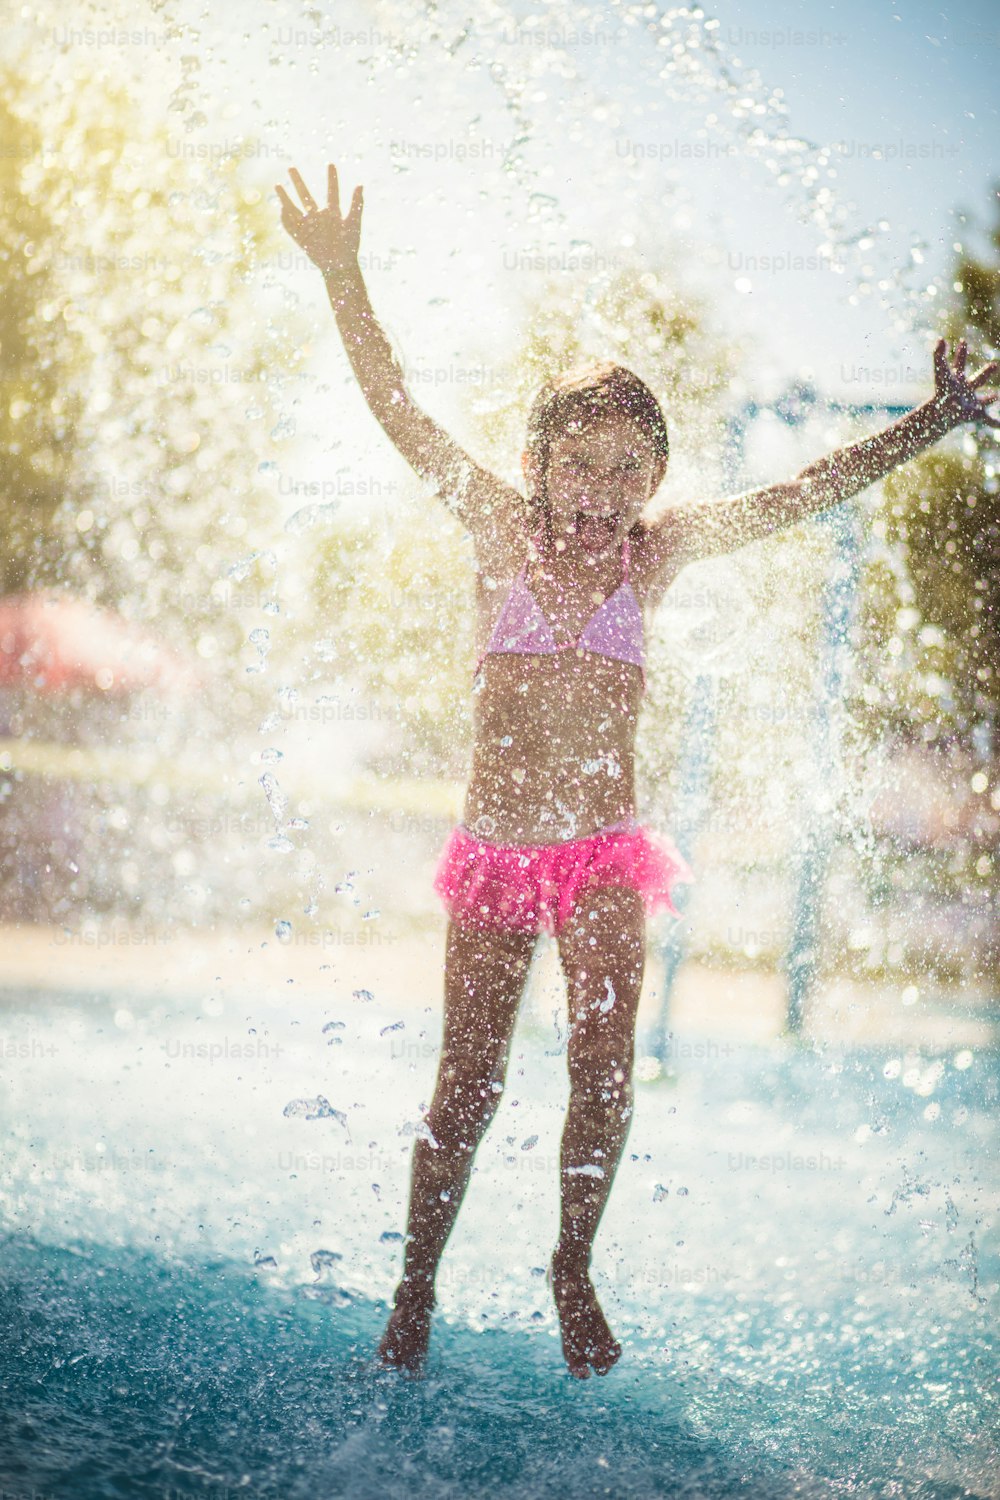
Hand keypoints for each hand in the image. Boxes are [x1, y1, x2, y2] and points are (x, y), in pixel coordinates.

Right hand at [275, 163, 362, 278]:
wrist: (340, 266)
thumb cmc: (349, 246)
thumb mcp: (353, 224)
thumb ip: (356, 205)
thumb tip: (360, 185)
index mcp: (333, 214)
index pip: (332, 193)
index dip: (332, 179)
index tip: (331, 165)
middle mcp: (319, 218)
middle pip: (306, 196)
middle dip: (298, 182)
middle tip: (291, 168)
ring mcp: (309, 227)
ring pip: (294, 208)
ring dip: (285, 198)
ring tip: (278, 185)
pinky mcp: (301, 237)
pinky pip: (291, 227)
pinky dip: (285, 219)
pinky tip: (281, 209)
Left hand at [931, 337, 999, 429]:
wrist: (941, 415)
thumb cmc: (942, 392)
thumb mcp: (942, 372)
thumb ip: (939, 355)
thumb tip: (940, 339)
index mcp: (958, 379)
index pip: (959, 364)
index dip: (961, 354)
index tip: (962, 343)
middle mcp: (965, 390)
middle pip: (977, 380)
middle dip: (985, 373)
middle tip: (994, 366)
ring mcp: (971, 402)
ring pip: (982, 400)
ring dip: (989, 399)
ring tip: (995, 397)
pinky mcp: (976, 414)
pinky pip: (988, 420)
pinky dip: (995, 423)